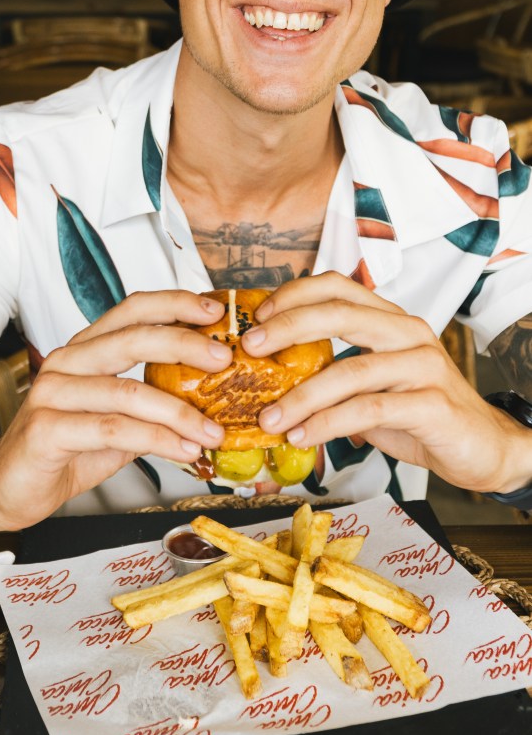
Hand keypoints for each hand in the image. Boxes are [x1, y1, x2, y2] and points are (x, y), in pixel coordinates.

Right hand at [0, 291, 231, 529]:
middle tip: (225, 360)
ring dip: (179, 413)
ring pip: (127, 392)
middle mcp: (66, 362)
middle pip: (131, 339)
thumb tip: (212, 400)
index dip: (173, 304)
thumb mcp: (117, 421)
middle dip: (184, 345)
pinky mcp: (45, 429)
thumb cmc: (66, 449)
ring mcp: (52, 393)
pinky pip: (113, 430)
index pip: (131, 310)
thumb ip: (152, 405)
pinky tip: (184, 452)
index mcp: (85, 349)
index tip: (214, 312)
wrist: (9, 487)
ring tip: (213, 431)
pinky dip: (156, 441)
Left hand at [240, 272, 529, 494]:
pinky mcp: (432, 405)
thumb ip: (333, 374)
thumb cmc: (421, 414)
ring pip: (351, 369)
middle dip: (287, 328)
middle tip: (250, 347)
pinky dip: (328, 424)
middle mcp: (409, 333)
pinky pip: (369, 410)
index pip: (338, 286)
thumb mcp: (372, 386)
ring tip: (269, 417)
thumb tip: (269, 379)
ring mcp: (424, 366)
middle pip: (340, 313)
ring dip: (301, 395)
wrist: (484, 448)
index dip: (294, 294)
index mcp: (391, 320)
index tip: (257, 316)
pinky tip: (304, 436)